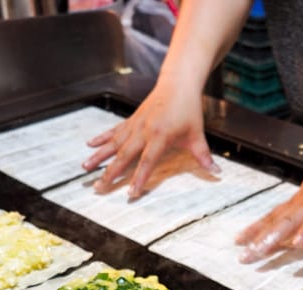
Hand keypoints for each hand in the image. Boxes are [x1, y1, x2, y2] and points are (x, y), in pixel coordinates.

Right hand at [82, 83, 218, 198]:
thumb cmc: (188, 109)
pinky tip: (89, 145)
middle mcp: (143, 131)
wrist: (178, 83)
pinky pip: (113, 131)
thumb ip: (204, 156)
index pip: (147, 161)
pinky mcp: (131, 120)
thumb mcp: (197, 134)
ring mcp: (135, 124)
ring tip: (85, 168)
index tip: (131, 193)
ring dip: (98, 156)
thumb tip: (216, 173)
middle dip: (110, 173)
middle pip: (124, 155)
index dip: (139, 178)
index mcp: (160, 136)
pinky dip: (101, 138)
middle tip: (98, 187)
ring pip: (113, 143)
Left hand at [235, 150, 302, 262]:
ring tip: (261, 249)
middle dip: (258, 239)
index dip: (254, 228)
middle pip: (275, 222)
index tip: (239, 240)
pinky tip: (299, 242)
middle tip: (244, 256)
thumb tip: (298, 226)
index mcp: (298, 201)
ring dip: (274, 236)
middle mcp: (301, 202)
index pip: (271, 216)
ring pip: (290, 220)